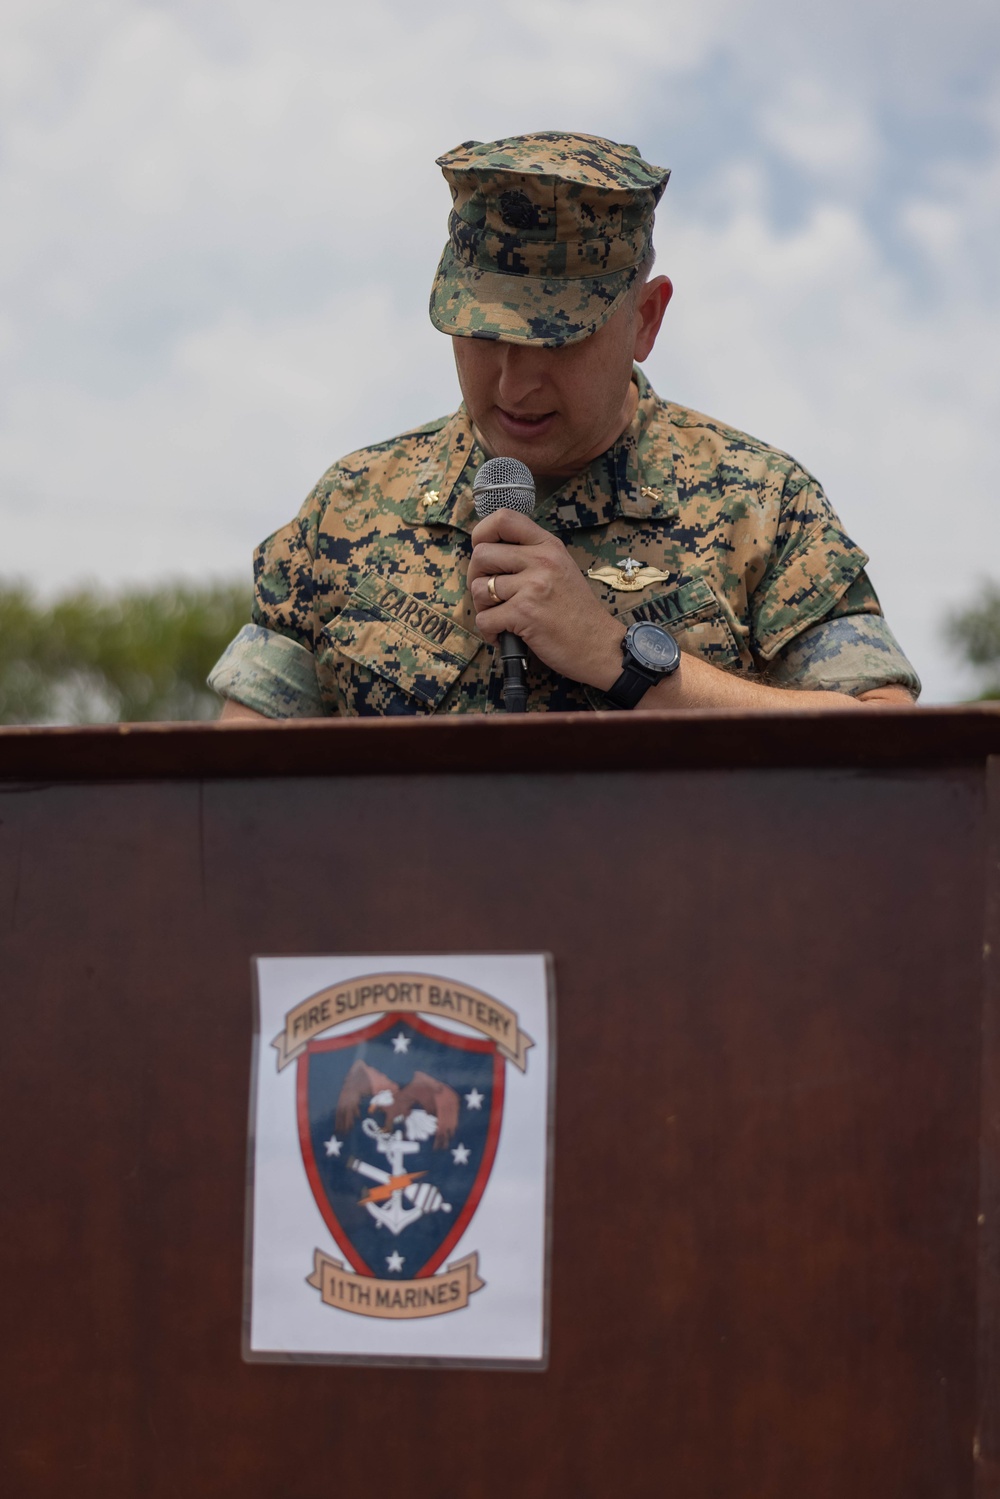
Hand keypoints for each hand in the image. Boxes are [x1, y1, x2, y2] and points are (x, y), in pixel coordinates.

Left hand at [467, 508, 624, 688]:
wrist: (599, 645)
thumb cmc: (576, 612)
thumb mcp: (560, 569)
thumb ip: (530, 556)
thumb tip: (486, 552)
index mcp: (548, 546)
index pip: (504, 518)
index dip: (482, 533)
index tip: (483, 551)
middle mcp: (541, 560)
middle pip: (481, 554)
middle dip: (476, 577)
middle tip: (488, 595)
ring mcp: (533, 586)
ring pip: (478, 587)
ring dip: (483, 607)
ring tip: (500, 616)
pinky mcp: (524, 613)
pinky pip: (485, 618)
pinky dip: (489, 631)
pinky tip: (504, 635)